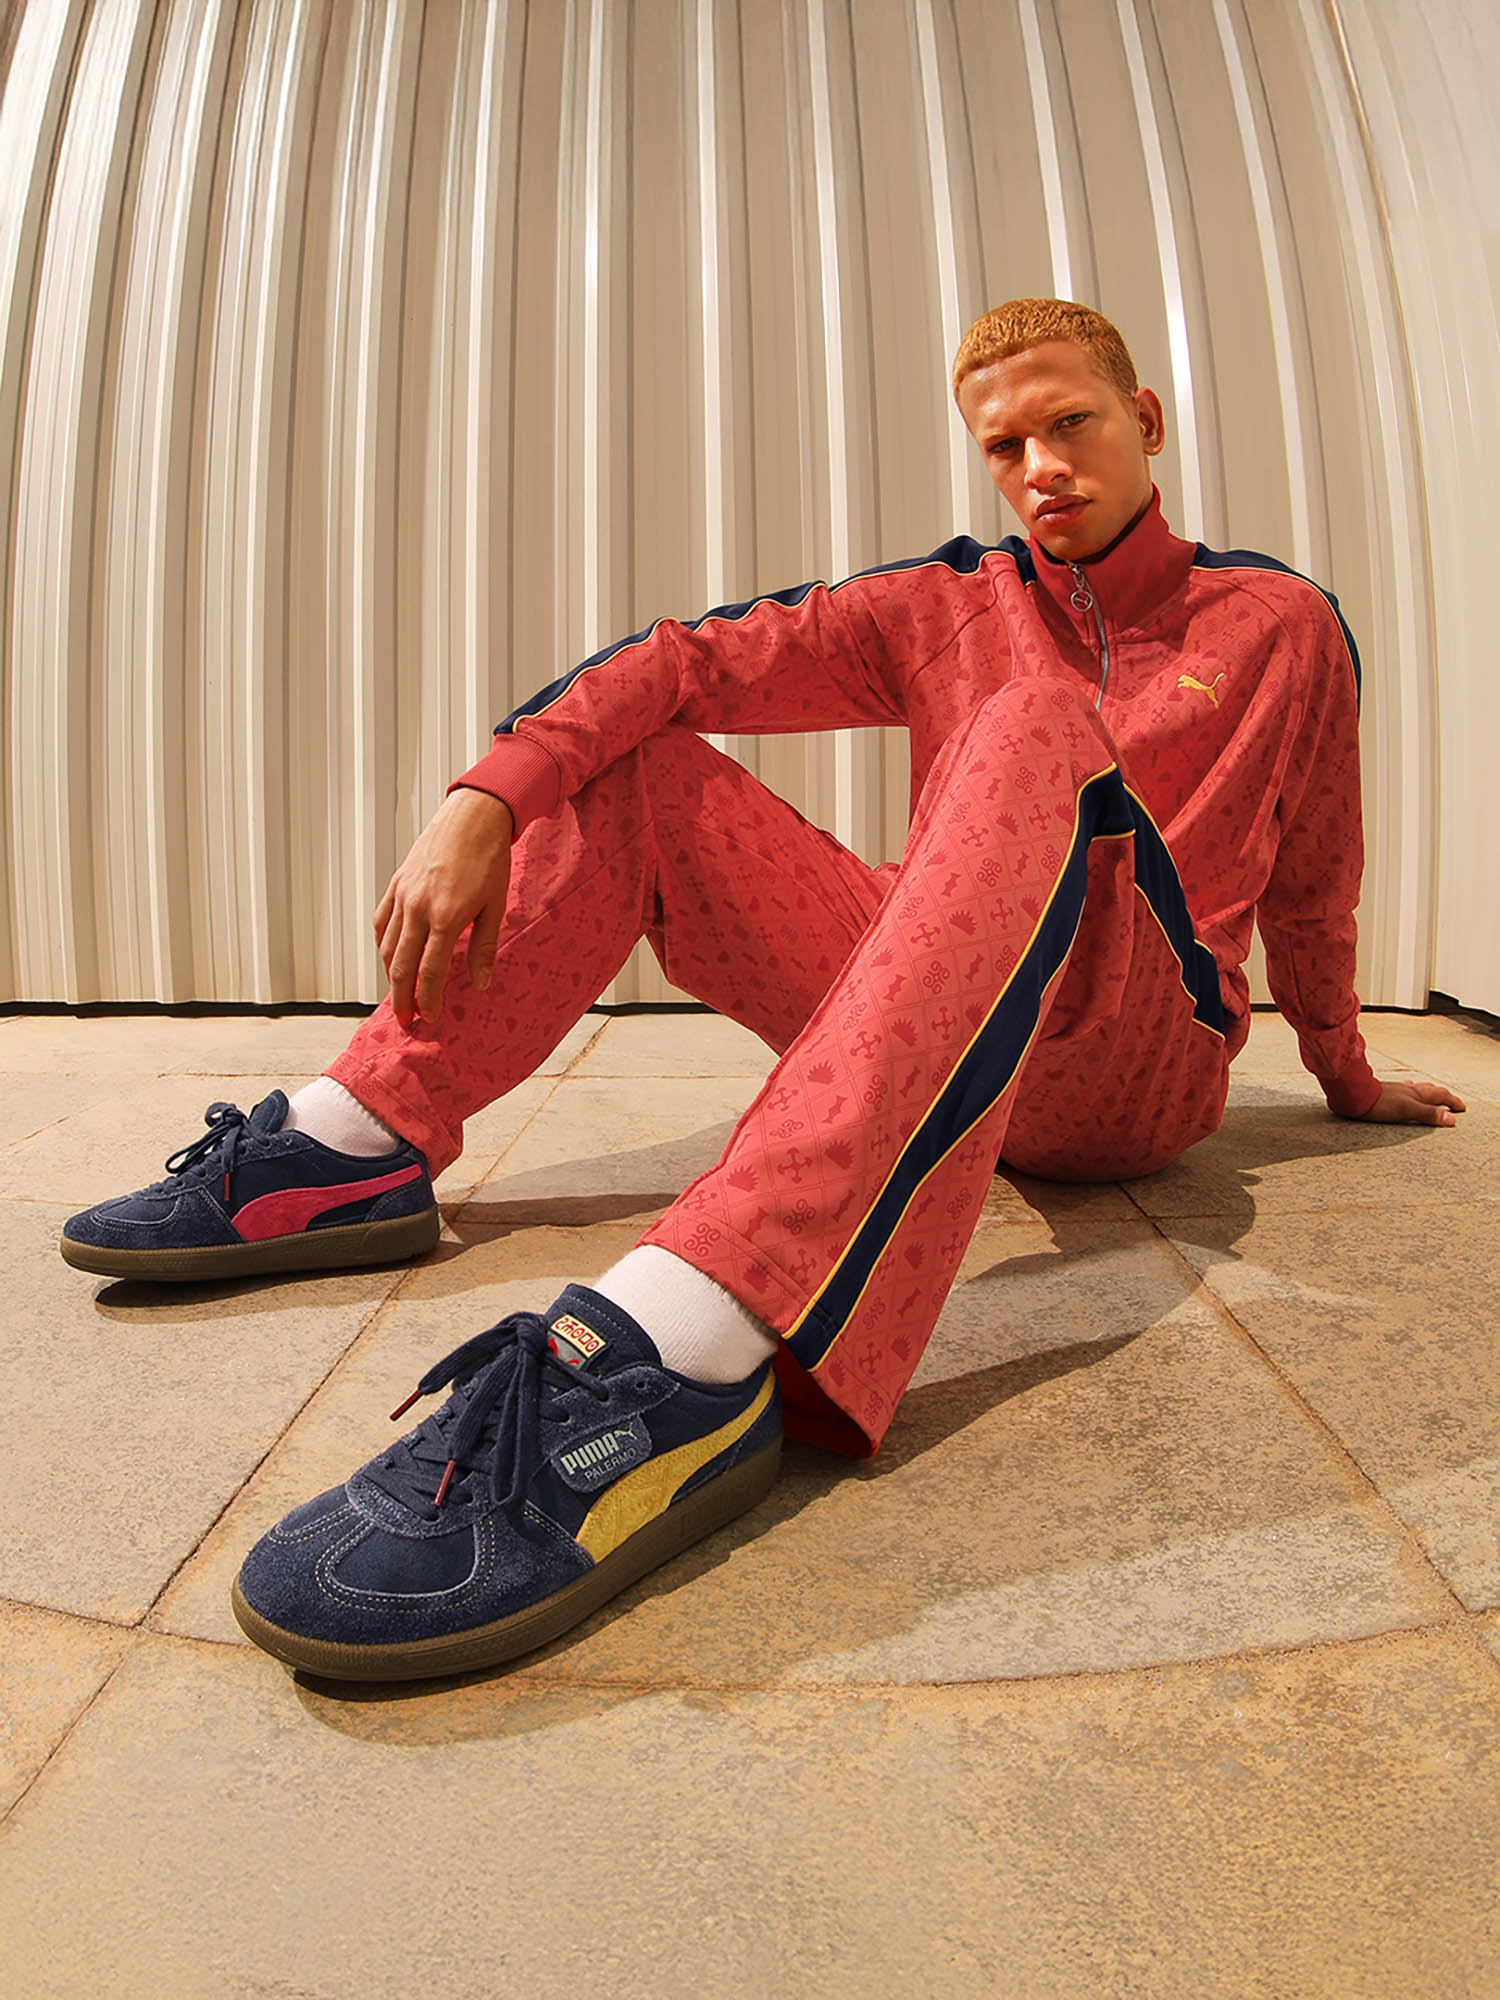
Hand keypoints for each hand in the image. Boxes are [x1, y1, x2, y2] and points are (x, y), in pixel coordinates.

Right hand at [373, 788, 514, 1027]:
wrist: (472, 817)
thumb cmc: (489, 859)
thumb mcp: (495, 907)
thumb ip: (483, 947)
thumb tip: (481, 983)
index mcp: (445, 916)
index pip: (430, 970)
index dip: (428, 999)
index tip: (430, 1017)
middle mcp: (417, 907)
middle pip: (402, 965)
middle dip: (402, 997)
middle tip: (405, 1020)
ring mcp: (403, 894)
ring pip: (387, 945)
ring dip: (390, 975)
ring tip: (398, 995)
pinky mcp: (396, 883)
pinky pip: (381, 921)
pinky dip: (382, 944)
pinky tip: (390, 958)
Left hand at [1356, 1079, 1465, 1126]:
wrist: (1354, 1095)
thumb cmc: (1379, 1102)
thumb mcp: (1407, 1110)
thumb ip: (1428, 1114)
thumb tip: (1451, 1119)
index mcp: (1417, 1094)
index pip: (1441, 1096)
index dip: (1453, 1102)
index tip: (1462, 1109)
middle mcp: (1409, 1090)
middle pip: (1432, 1091)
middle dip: (1444, 1097)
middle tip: (1452, 1103)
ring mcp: (1397, 1090)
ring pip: (1418, 1090)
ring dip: (1429, 1094)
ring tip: (1432, 1097)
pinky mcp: (1386, 1093)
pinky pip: (1404, 1092)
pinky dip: (1412, 1093)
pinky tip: (1404, 1093)